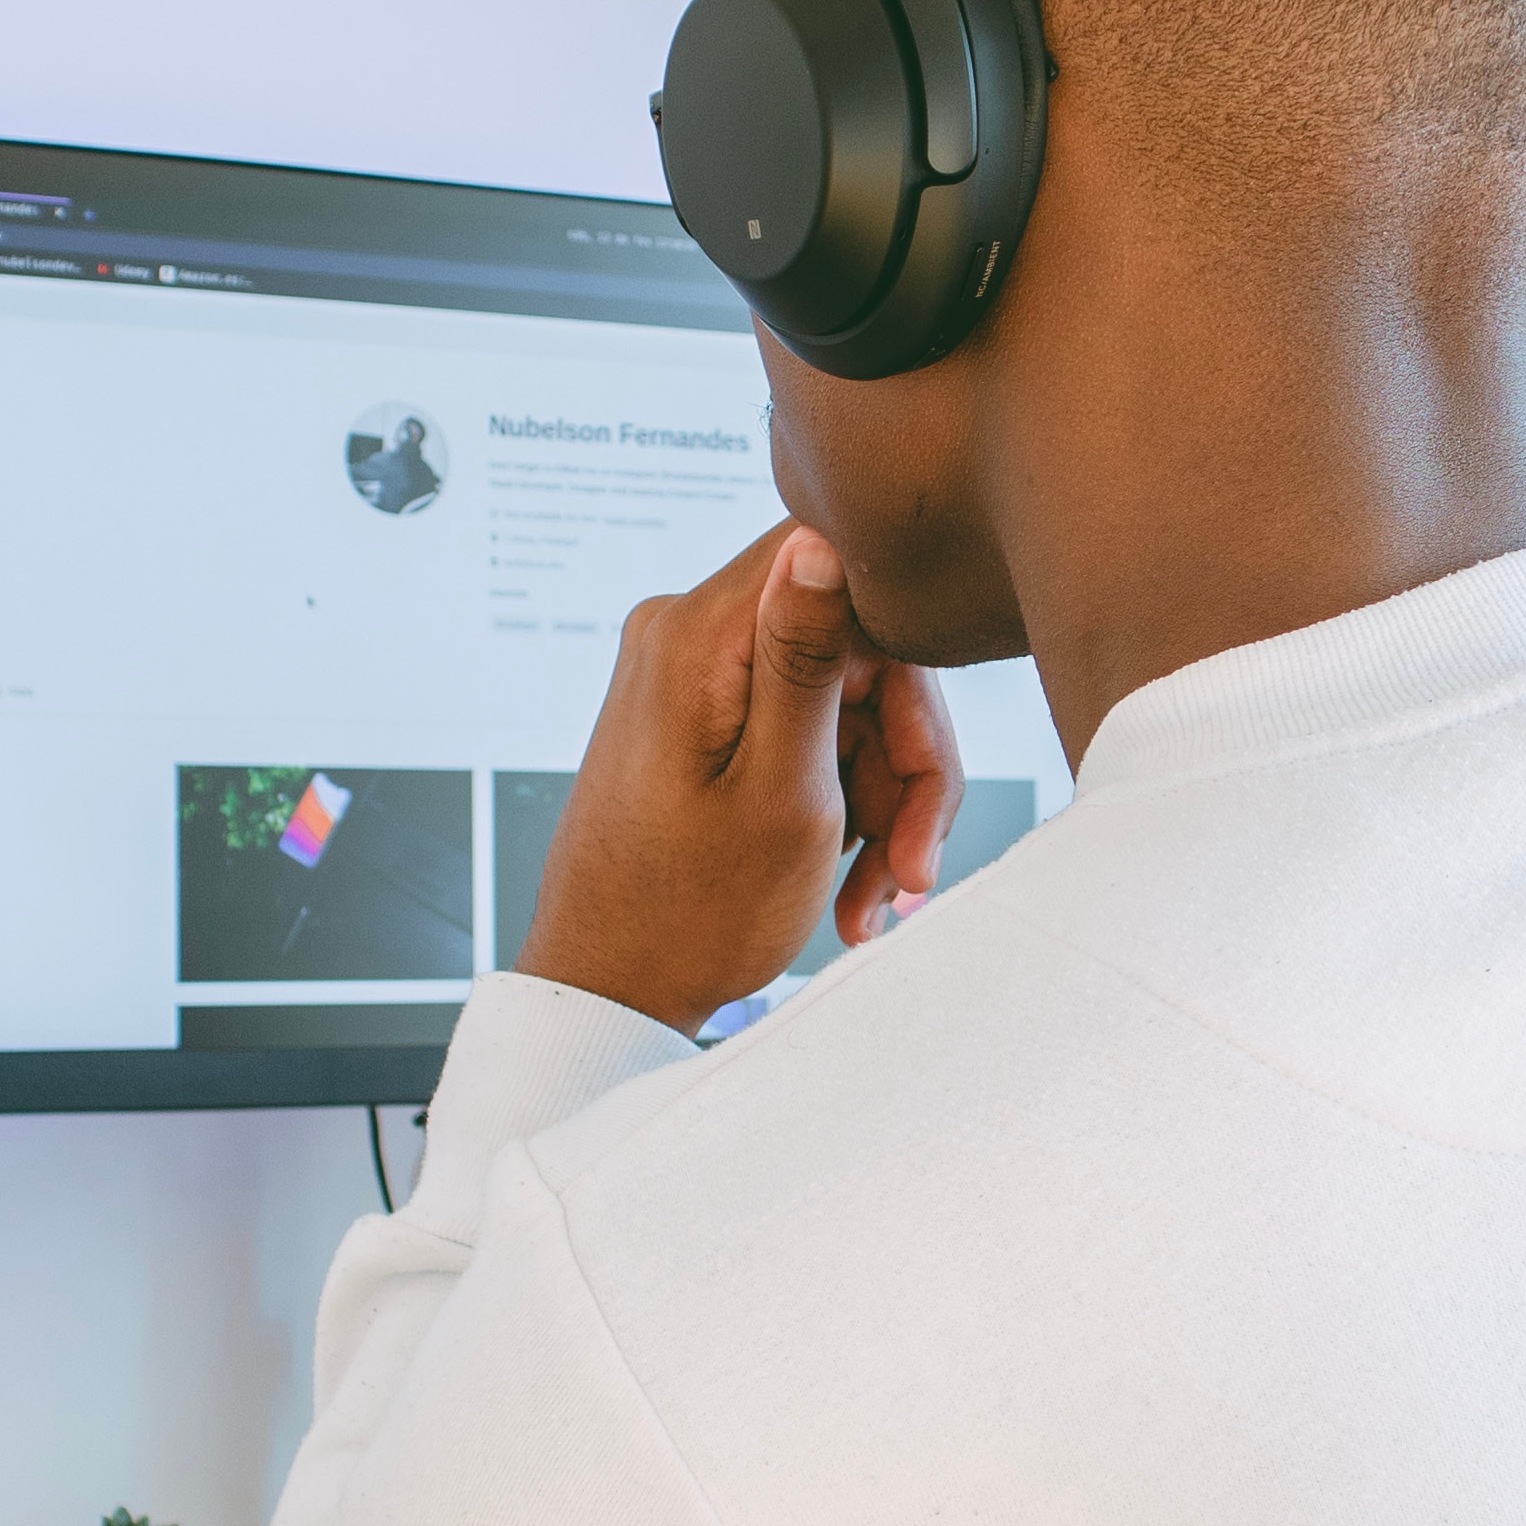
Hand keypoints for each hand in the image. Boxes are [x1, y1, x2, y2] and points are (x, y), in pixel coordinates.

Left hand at [515, 525, 961, 1036]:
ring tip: (874, 898)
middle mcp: (682, 632)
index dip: (911, 665)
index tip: (920, 770)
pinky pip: (803, 729)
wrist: (606, 990)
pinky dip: (835, 802)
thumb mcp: (781, 793)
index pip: (848, 569)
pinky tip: (844, 879)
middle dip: (902, 763)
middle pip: (857, 649)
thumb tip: (824, 534)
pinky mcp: (693, 711)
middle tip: (910, 867)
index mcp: (697, 636)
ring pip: (843, 701)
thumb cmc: (690, 915)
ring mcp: (685, 671)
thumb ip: (807, 660)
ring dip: (876, 801)